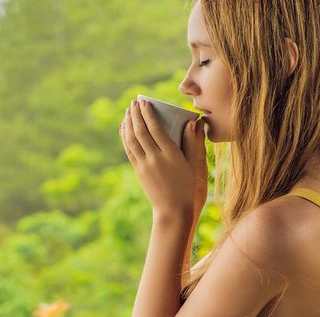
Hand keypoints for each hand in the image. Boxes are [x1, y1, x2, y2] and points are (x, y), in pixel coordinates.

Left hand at [119, 97, 205, 217]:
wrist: (173, 211)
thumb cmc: (189, 187)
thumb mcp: (195, 165)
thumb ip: (193, 143)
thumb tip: (194, 122)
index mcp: (170, 155)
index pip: (155, 129)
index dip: (148, 113)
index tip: (144, 101)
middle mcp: (154, 159)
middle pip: (140, 131)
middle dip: (135, 114)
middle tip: (133, 101)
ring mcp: (144, 166)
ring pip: (132, 140)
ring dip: (128, 123)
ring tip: (127, 111)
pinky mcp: (139, 172)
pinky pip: (129, 150)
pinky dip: (125, 137)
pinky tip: (124, 128)